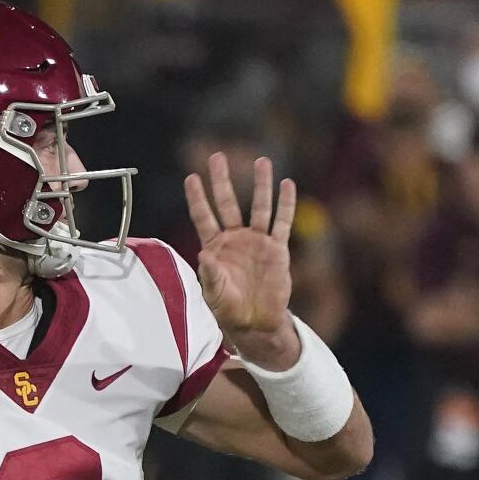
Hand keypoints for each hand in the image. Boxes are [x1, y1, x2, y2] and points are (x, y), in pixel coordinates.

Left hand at [184, 153, 299, 369]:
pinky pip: (282, 223)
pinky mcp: (277, 249)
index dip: (197, 198)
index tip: (191, 177)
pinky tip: (287, 184)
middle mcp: (235, 239)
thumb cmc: (228, 309)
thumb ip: (211, 274)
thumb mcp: (215, 294)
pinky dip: (286, 204)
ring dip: (260, 185)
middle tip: (218, 157)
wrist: (255, 322)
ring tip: (261, 161)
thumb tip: (204, 254)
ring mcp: (256, 242)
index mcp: (214, 247)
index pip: (204, 217)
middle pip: (228, 203)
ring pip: (259, 207)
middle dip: (223, 181)